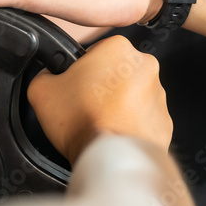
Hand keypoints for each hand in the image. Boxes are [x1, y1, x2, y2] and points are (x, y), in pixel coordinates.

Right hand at [27, 36, 172, 164]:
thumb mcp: (41, 89)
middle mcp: (145, 66)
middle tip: (82, 106)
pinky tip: (113, 133)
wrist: (110, 157)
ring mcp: (159, 95)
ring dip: (116, 105)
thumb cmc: (81, 120)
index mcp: (118, 48)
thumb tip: (50, 74)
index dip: (79, 69)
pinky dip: (129, 125)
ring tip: (97, 123)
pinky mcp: (165, 121)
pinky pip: (142, 118)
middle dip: (100, 86)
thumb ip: (44, 72)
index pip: (94, 51)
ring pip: (131, 95)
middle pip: (115, 71)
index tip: (73, 86)